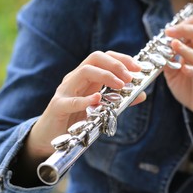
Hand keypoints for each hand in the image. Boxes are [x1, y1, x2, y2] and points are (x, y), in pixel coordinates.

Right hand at [27, 51, 145, 158]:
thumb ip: (120, 101)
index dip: (122, 59)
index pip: (104, 58)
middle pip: (94, 58)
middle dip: (115, 64)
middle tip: (130, 77)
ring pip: (83, 72)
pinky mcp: (58, 106)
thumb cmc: (76, 118)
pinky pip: (71, 100)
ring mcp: (65, 91)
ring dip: (105, 76)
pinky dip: (86, 99)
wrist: (50, 135)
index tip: (138, 68)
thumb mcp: (101, 108)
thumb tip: (142, 94)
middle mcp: (75, 79)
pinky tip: (98, 100)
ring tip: (120, 86)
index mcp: (87, 77)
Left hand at [163, 16, 192, 127]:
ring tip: (174, 45)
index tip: (168, 29)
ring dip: (185, 48)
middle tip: (168, 32)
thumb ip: (167, 61)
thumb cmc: (188, 86)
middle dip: (183, 29)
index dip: (183, 24)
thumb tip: (156, 50)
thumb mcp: (173, 73)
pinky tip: (184, 69)